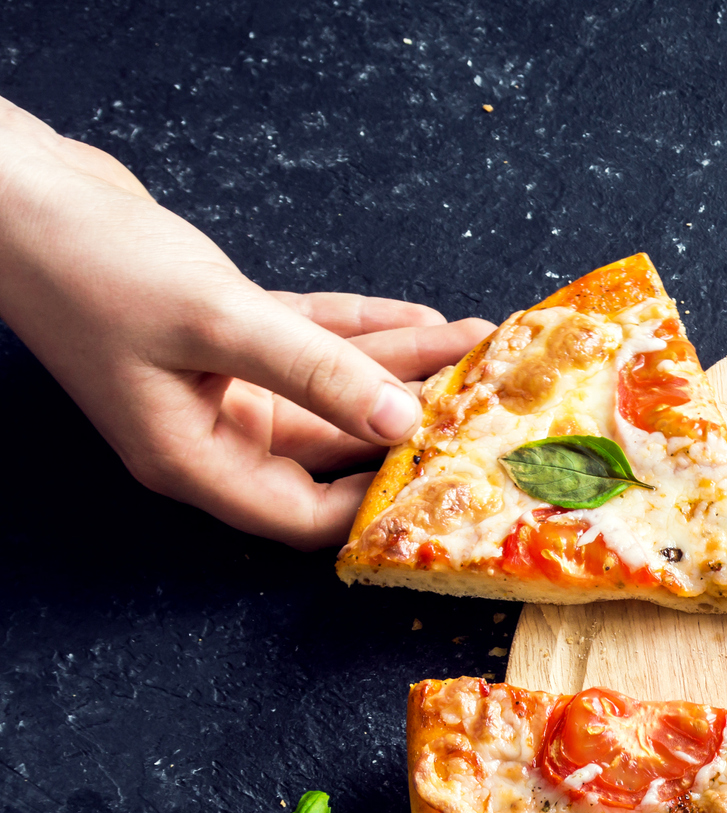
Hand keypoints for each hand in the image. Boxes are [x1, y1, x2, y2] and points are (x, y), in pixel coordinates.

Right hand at [0, 99, 491, 548]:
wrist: (14, 192)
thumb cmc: (88, 264)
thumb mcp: (215, 322)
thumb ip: (314, 371)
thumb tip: (401, 421)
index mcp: (194, 457)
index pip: (305, 515)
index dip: (378, 502)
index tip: (448, 480)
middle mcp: (210, 428)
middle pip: (334, 446)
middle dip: (412, 421)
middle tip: (487, 404)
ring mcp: (216, 380)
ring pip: (332, 387)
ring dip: (404, 369)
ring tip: (479, 350)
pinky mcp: (221, 329)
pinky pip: (311, 344)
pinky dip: (365, 334)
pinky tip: (426, 323)